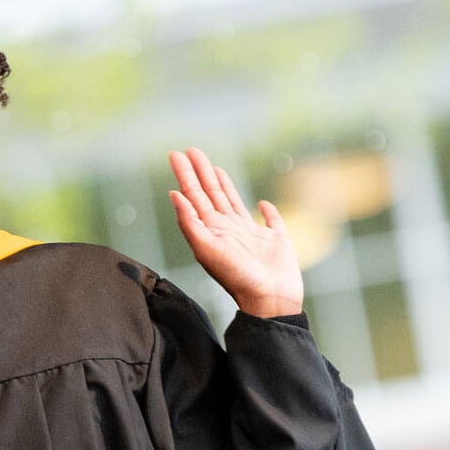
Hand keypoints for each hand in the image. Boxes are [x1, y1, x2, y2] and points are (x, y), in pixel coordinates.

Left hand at [168, 148, 303, 317]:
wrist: (269, 299)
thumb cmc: (237, 277)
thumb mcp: (206, 249)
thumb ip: (190, 222)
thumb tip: (174, 194)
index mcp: (211, 229)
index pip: (193, 196)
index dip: (185, 175)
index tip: (176, 155)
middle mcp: (228, 229)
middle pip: (210, 194)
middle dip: (199, 172)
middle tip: (190, 150)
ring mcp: (251, 234)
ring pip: (233, 202)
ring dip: (223, 184)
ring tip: (213, 167)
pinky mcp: (275, 239)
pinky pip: (271, 220)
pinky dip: (267, 211)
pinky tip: (262, 203)